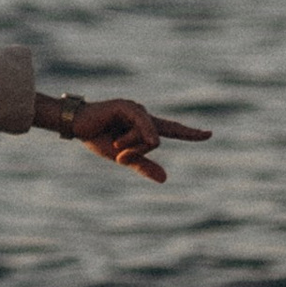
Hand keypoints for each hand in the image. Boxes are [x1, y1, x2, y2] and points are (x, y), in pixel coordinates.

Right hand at [69, 98, 209, 181]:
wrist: (77, 126)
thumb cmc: (97, 138)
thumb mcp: (124, 157)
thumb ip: (143, 165)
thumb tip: (165, 179)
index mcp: (144, 127)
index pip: (173, 130)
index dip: (191, 133)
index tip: (208, 134)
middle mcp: (145, 116)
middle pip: (158, 139)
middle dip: (139, 151)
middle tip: (117, 149)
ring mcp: (138, 110)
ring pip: (152, 137)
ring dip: (133, 147)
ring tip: (114, 144)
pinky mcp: (129, 107)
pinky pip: (145, 128)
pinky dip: (139, 138)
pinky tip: (125, 142)